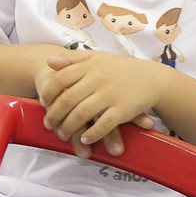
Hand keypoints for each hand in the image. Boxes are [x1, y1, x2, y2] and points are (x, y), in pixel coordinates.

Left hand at [36, 49, 164, 156]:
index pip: (61, 78)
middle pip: (68, 99)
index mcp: (90, 65)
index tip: (43, 102)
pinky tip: (85, 138)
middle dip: (55, 114)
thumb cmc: (121, 68)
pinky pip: (103, 125)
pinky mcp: (122, 109)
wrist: (152, 77)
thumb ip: (72, 58)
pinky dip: (92, 134)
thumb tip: (49, 61)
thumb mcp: (96, 57)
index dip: (49, 92)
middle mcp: (98, 78)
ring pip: (82, 114)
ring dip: (69, 127)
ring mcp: (110, 94)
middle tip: (49, 124)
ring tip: (63, 134)